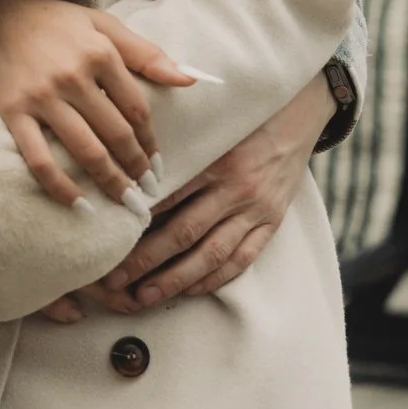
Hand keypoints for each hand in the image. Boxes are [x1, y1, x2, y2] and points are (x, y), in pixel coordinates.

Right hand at [0, 0, 194, 209]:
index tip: (158, 164)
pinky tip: (79, 205)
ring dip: (111, 184)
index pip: (136, 109)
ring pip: (85, 151)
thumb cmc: (53, 21)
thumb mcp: (101, 24)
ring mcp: (41, 96)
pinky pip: (39, 159)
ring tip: (126, 204)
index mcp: (99, 52)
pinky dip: (60, 187)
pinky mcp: (12, 111)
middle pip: (116, 135)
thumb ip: (144, 52)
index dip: (150, 142)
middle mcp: (72, 75)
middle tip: (148, 194)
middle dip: (136, 170)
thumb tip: (188, 80)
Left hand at [80, 67, 336, 310]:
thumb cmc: (243, 112)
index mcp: (215, 158)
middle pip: (184, 232)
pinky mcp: (271, 223)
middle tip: (114, 279)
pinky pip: (241, 260)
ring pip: (211, 255)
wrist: (298, 111)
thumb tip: (132, 165)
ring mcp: (255, 210)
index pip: (168, 197)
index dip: (136, 221)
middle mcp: (235, 188)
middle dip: (146, 260)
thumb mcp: (209, 118)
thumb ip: (176, 141)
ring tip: (145, 297)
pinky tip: (189, 290)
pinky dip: (214, 279)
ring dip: (176, 280)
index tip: (109, 238)